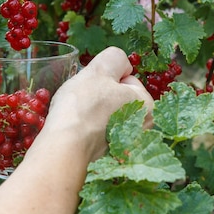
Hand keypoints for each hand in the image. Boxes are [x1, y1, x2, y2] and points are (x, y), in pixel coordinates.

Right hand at [39, 46, 153, 161]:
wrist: (65, 145)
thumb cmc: (84, 105)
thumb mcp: (101, 68)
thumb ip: (115, 58)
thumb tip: (121, 66)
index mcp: (148, 106)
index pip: (127, 79)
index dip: (107, 78)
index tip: (94, 87)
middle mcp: (144, 128)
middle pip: (118, 98)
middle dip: (102, 96)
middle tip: (86, 100)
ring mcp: (126, 144)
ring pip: (107, 114)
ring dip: (94, 112)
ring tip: (80, 114)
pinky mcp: (109, 155)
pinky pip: (98, 132)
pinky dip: (89, 128)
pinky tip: (79, 129)